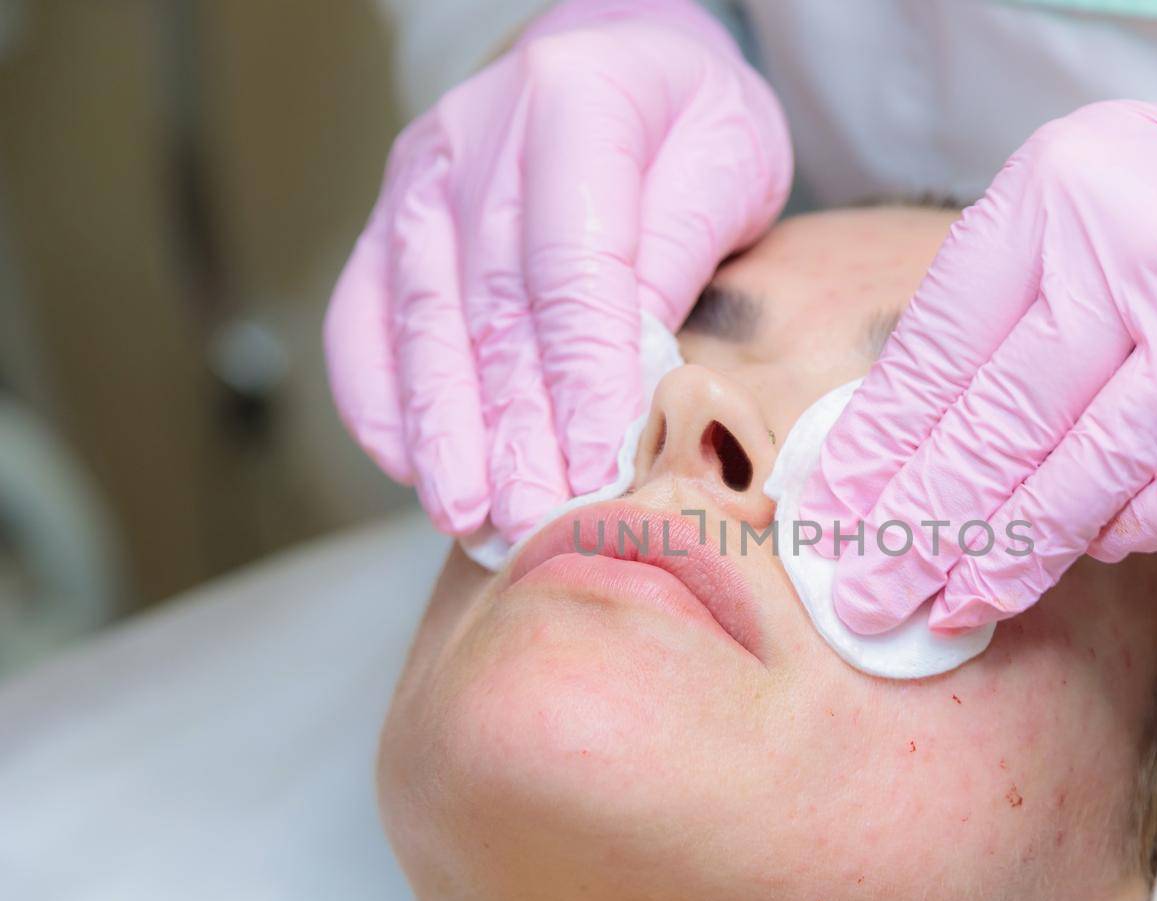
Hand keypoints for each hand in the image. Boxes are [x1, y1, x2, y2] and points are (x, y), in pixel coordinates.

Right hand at [326, 0, 790, 539]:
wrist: (615, 60)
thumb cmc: (687, 124)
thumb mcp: (727, 162)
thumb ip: (680, 253)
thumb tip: (633, 372)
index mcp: (575, 98)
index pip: (571, 262)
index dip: (581, 373)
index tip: (598, 462)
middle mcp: (477, 135)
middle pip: (489, 305)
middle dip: (512, 426)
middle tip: (537, 517)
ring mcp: (417, 178)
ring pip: (420, 323)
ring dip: (444, 432)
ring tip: (471, 515)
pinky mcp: (387, 223)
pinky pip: (362, 320)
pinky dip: (383, 402)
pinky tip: (413, 470)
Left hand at [800, 101, 1156, 632]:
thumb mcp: (1076, 237)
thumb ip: (991, 328)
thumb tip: (881, 466)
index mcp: (1057, 190)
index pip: (941, 347)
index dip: (878, 448)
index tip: (831, 521)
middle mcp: (1140, 239)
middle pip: (1005, 415)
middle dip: (922, 524)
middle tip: (866, 597)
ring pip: (1095, 463)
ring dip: (1014, 552)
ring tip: (949, 609)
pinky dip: (1144, 531)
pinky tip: (1091, 559)